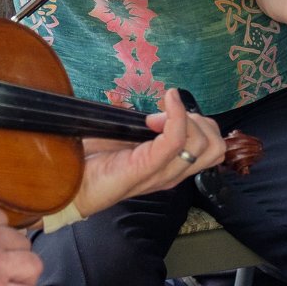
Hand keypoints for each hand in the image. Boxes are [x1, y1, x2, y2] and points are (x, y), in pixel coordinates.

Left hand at [73, 88, 225, 217]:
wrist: (71, 183)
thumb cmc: (95, 159)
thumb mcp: (127, 136)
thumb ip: (145, 124)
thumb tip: (155, 106)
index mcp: (171, 166)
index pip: (212, 146)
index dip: (197, 121)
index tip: (163, 111)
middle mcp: (173, 172)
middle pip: (215, 147)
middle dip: (199, 121)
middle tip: (164, 117)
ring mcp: (162, 172)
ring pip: (203, 144)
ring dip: (186, 119)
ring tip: (155, 118)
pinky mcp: (147, 168)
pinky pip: (176, 141)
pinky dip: (176, 115)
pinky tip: (165, 102)